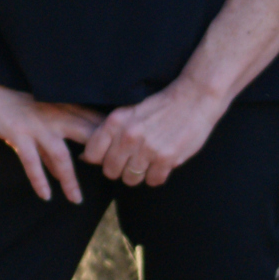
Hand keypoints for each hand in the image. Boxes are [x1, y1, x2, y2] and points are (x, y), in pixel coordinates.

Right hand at [0, 79, 102, 202]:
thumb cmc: (14, 98)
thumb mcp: (41, 112)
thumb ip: (55, 136)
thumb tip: (65, 166)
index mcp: (64, 107)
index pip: (95, 123)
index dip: (111, 140)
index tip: (123, 156)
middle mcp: (55, 116)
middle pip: (86, 138)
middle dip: (101, 160)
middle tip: (111, 180)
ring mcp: (37, 126)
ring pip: (61, 156)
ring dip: (70, 180)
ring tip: (76, 200)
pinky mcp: (18, 133)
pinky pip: (31, 161)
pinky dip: (39, 179)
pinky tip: (46, 195)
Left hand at [80, 77, 224, 187]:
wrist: (194, 98)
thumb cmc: (160, 106)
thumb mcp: (129, 112)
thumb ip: (108, 133)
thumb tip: (84, 158)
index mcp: (116, 121)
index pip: (92, 155)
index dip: (101, 158)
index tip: (112, 155)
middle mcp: (129, 136)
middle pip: (110, 172)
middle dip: (120, 169)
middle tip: (133, 158)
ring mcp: (148, 149)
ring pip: (131, 179)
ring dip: (139, 174)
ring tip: (149, 159)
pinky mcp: (167, 159)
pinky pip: (153, 181)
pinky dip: (157, 175)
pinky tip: (162, 162)